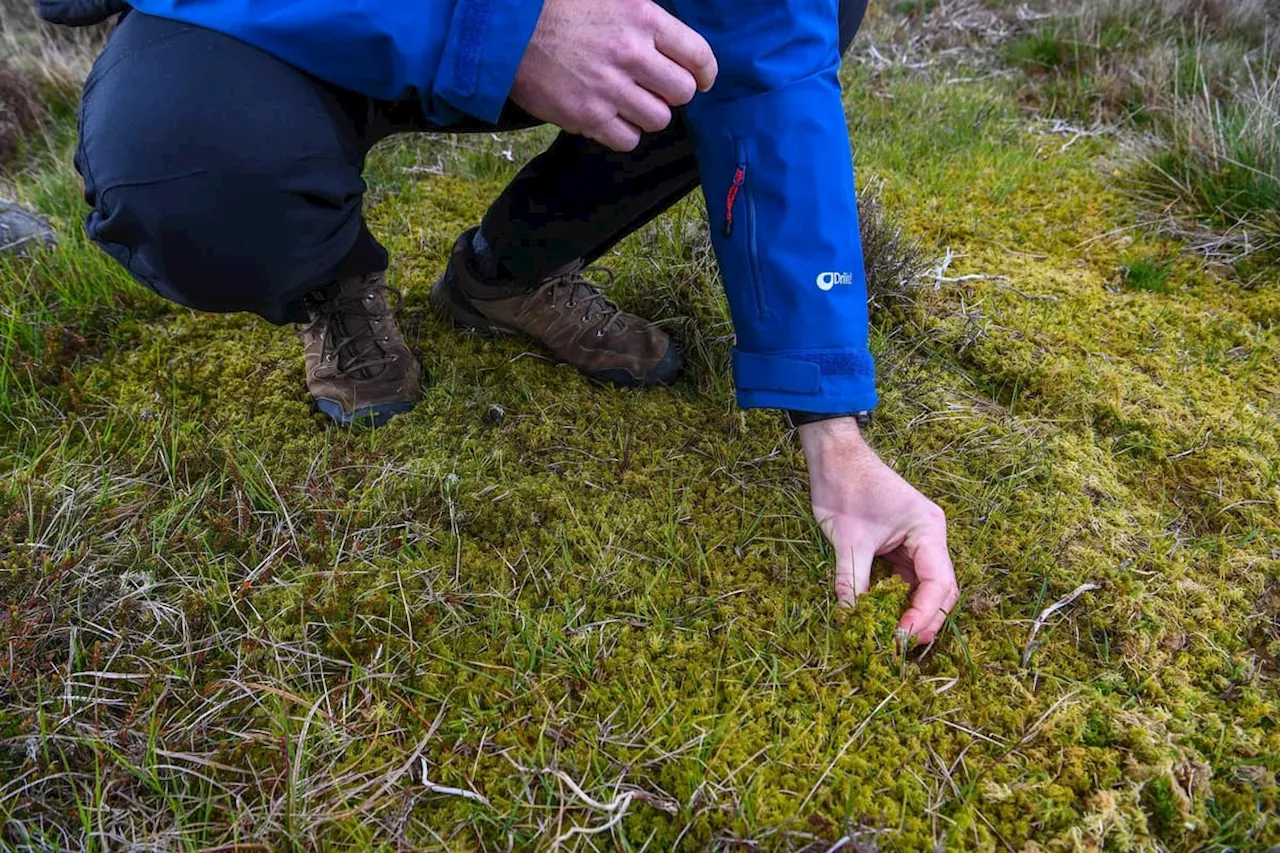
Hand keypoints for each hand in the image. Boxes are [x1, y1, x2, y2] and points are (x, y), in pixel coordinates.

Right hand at [510, 0, 717, 151]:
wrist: (507, 30)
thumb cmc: (558, 7)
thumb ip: (645, 17)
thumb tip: (672, 43)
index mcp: (643, 18)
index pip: (698, 55)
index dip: (705, 73)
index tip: (701, 79)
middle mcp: (631, 53)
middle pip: (683, 92)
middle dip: (673, 93)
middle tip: (655, 88)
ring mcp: (610, 88)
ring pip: (659, 119)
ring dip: (648, 113)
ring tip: (628, 101)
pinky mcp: (588, 116)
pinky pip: (628, 140)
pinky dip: (623, 133)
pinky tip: (609, 116)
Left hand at [800, 417, 958, 644]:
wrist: (834, 456)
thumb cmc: (845, 488)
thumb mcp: (848, 541)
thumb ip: (853, 582)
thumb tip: (851, 619)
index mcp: (928, 530)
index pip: (939, 582)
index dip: (924, 614)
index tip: (902, 635)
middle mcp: (930, 537)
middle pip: (940, 588)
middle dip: (924, 617)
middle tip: (901, 644)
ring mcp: (917, 541)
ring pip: (923, 586)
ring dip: (911, 610)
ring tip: (892, 635)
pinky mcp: (900, 545)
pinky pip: (905, 578)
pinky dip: (896, 597)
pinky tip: (884, 615)